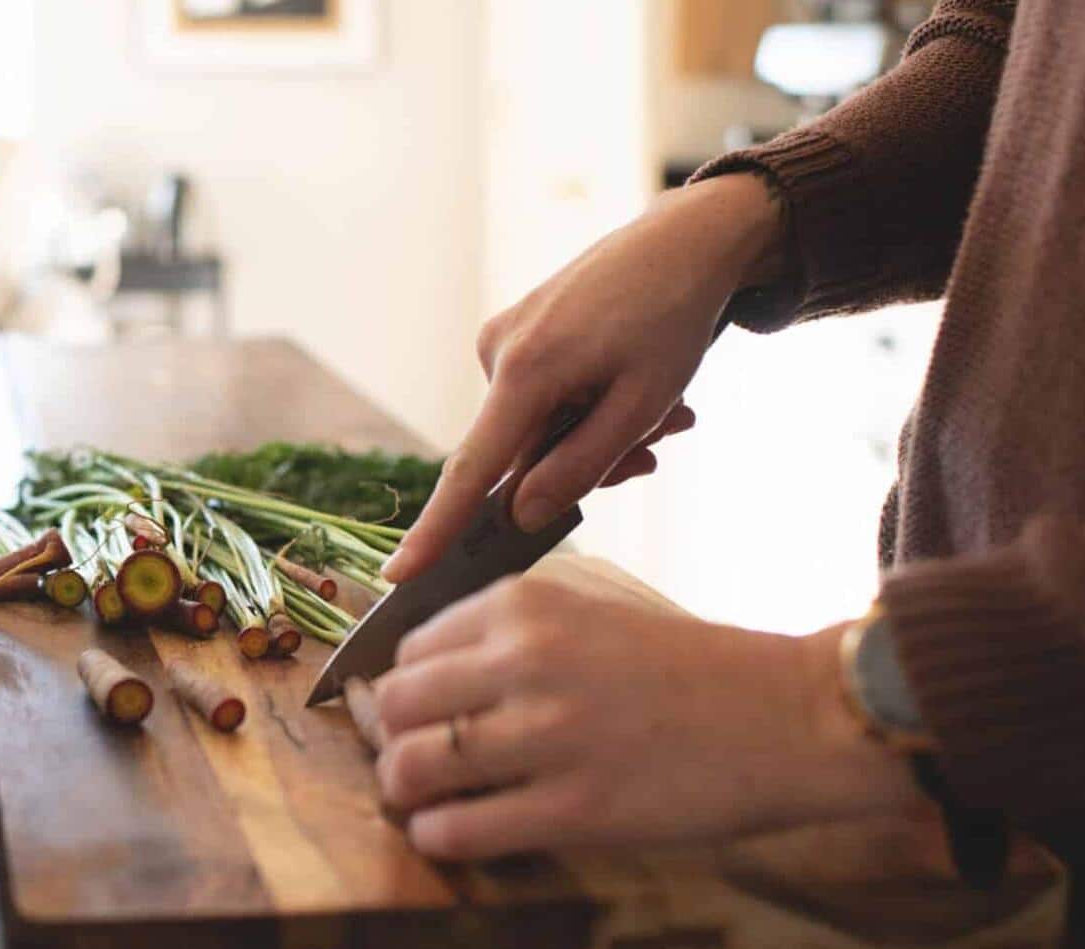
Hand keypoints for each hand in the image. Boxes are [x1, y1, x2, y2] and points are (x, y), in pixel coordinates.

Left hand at [373, 576, 922, 859]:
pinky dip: (440, 836)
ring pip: (412, 768)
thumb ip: (511, 628)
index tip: (418, 715)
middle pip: (398, 707)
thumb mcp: (593, 606)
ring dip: (407, 793)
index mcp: (525, 604)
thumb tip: (417, 668)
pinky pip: (458, 829)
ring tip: (429, 801)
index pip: (409, 648)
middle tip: (416, 761)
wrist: (793, 715)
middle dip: (395, 740)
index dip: (405, 689)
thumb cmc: (690, 665)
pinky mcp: (575, 809)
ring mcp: (549, 735)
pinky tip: (457, 832)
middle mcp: (526, 660)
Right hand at [384, 174, 784, 582]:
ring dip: (597, 434)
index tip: (399, 573)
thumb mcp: (642, 405)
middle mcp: (497, 352)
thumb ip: (578, 468)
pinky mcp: (517, 333)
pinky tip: (636, 386)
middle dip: (586, 462)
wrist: (686, 238)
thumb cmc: (673, 317)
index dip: (436, 529)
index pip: (471, 471)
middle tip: (657, 446)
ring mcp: (503, 340)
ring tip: (667, 412)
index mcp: (525, 371)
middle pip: (520, 455)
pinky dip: (587, 406)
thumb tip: (519, 515)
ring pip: (537, 429)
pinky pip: (541, 398)